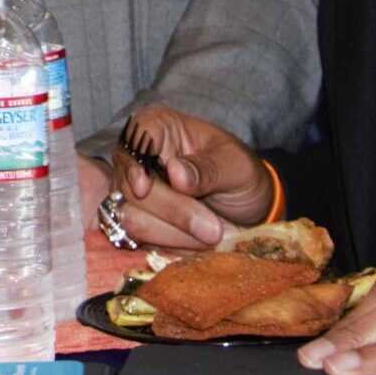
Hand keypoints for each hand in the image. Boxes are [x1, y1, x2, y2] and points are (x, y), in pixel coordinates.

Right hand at [105, 107, 274, 247]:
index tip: (143, 188)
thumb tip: (175, 173)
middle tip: (214, 230)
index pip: (135, 136)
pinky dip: (173, 247)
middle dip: (174, 212)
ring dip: (176, 235)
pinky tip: (199, 243)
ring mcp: (131, 193)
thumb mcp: (237, 167)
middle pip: (130, 186)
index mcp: (160, 128)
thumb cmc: (240, 176)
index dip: (135, 163)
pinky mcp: (136, 222)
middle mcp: (137, 158)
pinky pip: (140, 241)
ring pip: (132, 218)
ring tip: (214, 236)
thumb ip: (208, 169)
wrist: (246, 212)